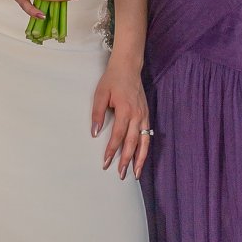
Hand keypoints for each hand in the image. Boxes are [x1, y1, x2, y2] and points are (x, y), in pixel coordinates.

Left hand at [91, 57, 152, 178]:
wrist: (128, 67)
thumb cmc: (112, 80)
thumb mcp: (100, 94)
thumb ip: (97, 114)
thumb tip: (95, 133)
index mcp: (125, 110)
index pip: (118, 135)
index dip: (111, 150)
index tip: (105, 162)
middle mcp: (137, 115)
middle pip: (132, 142)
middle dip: (127, 160)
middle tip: (121, 174)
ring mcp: (144, 115)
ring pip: (144, 142)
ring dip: (140, 159)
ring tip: (135, 173)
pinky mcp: (146, 115)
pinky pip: (147, 136)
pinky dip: (145, 149)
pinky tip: (141, 158)